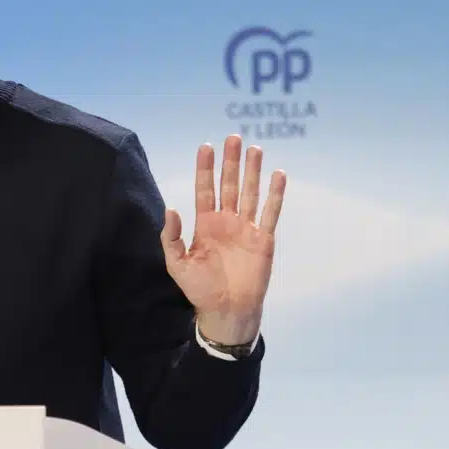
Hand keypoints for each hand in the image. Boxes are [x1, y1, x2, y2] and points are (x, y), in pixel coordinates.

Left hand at [160, 135, 285, 345]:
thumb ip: (172, 237)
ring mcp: (246, 228)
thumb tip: (171, 208)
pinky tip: (277, 174)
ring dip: (252, 171)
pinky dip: (275, 193)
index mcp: (205, 224)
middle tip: (232, 138)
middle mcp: (226, 221)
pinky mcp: (264, 238)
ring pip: (250, 193)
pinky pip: (270, 212)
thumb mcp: (177, 264)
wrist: (226, 310)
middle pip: (229, 185)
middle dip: (230, 162)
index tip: (205, 147)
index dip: (205, 169)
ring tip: (254, 149)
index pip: (205, 190)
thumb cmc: (200, 288)